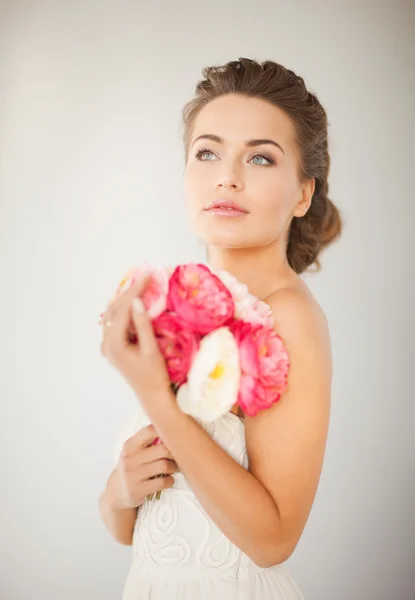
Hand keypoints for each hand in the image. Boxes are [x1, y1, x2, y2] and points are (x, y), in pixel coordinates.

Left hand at [100, 277, 170, 400]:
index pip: (123, 310)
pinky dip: (124, 309)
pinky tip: (134, 300)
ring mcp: (107, 345)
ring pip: (113, 314)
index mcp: (114, 344)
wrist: (151, 394)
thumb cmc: (154, 374)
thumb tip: (137, 301)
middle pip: (114, 309)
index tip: (147, 276)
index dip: (135, 291)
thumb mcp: (151, 349)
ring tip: (139, 284)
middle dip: (129, 291)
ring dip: (125, 299)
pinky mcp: (112, 347)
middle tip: (144, 276)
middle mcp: (106, 344)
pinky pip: (116, 322)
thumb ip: (143, 325)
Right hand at [107, 424, 178, 508]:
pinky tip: (168, 480)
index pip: (150, 431)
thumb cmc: (131, 467)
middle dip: (173, 453)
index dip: (165, 432)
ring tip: (172, 468)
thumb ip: (147, 442)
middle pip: (162, 449)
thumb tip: (170, 431)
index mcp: (129, 446)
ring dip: (173, 467)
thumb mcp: (132, 452)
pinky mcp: (138, 490)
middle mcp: (130, 459)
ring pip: (164, 465)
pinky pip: (163, 482)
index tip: (171, 438)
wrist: (115, 492)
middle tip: (176, 457)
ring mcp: (133, 475)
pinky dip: (170, 480)